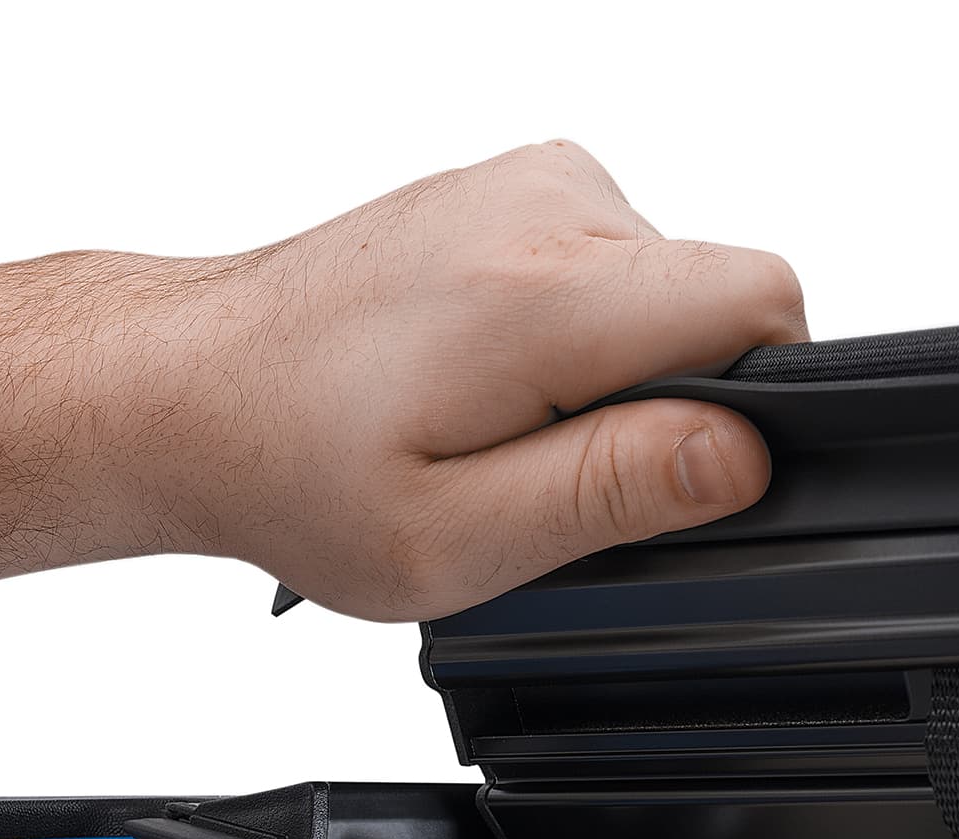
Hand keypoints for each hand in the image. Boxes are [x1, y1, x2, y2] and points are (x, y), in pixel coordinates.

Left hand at [133, 139, 806, 618]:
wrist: (194, 388)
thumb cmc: (297, 469)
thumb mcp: (460, 536)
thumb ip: (613, 488)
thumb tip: (742, 454)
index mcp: (545, 290)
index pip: (764, 302)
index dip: (753, 407)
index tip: (669, 473)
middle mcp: (545, 204)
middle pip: (716, 302)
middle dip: (667, 403)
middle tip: (540, 464)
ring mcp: (526, 182)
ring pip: (666, 289)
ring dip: (615, 374)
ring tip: (497, 422)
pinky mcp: (512, 189)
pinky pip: (612, 269)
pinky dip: (576, 337)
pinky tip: (486, 379)